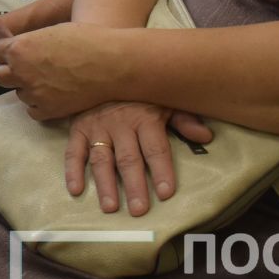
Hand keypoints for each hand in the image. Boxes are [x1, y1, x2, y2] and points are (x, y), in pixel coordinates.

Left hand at [0, 23, 132, 120]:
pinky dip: (40, 105)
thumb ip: (30, 42)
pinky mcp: (48, 110)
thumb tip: (21, 48)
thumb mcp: (51, 32)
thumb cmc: (87, 41)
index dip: (7, 52)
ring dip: (29, 88)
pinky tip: (55, 96)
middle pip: (0, 76)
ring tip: (52, 82)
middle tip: (30, 70)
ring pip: (19, 93)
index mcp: (19, 49)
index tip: (18, 53)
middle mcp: (21, 72)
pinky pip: (32, 111)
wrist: (113, 64)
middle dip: (12, 72)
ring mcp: (34, 93)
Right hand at [63, 101, 211, 215]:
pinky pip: (73, 152)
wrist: (101, 69)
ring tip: (110, 207)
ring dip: (105, 184)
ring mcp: (96, 128)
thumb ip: (184, 119)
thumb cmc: (140, 91)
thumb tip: (206, 137)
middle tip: (139, 209)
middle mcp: (119, 125)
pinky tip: (76, 189)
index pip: (155, 149)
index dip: (161, 171)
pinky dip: (72, 171)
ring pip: (101, 160)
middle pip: (128, 159)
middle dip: (134, 185)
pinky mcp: (77, 129)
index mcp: (144, 119)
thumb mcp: (166, 99)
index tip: (165, 193)